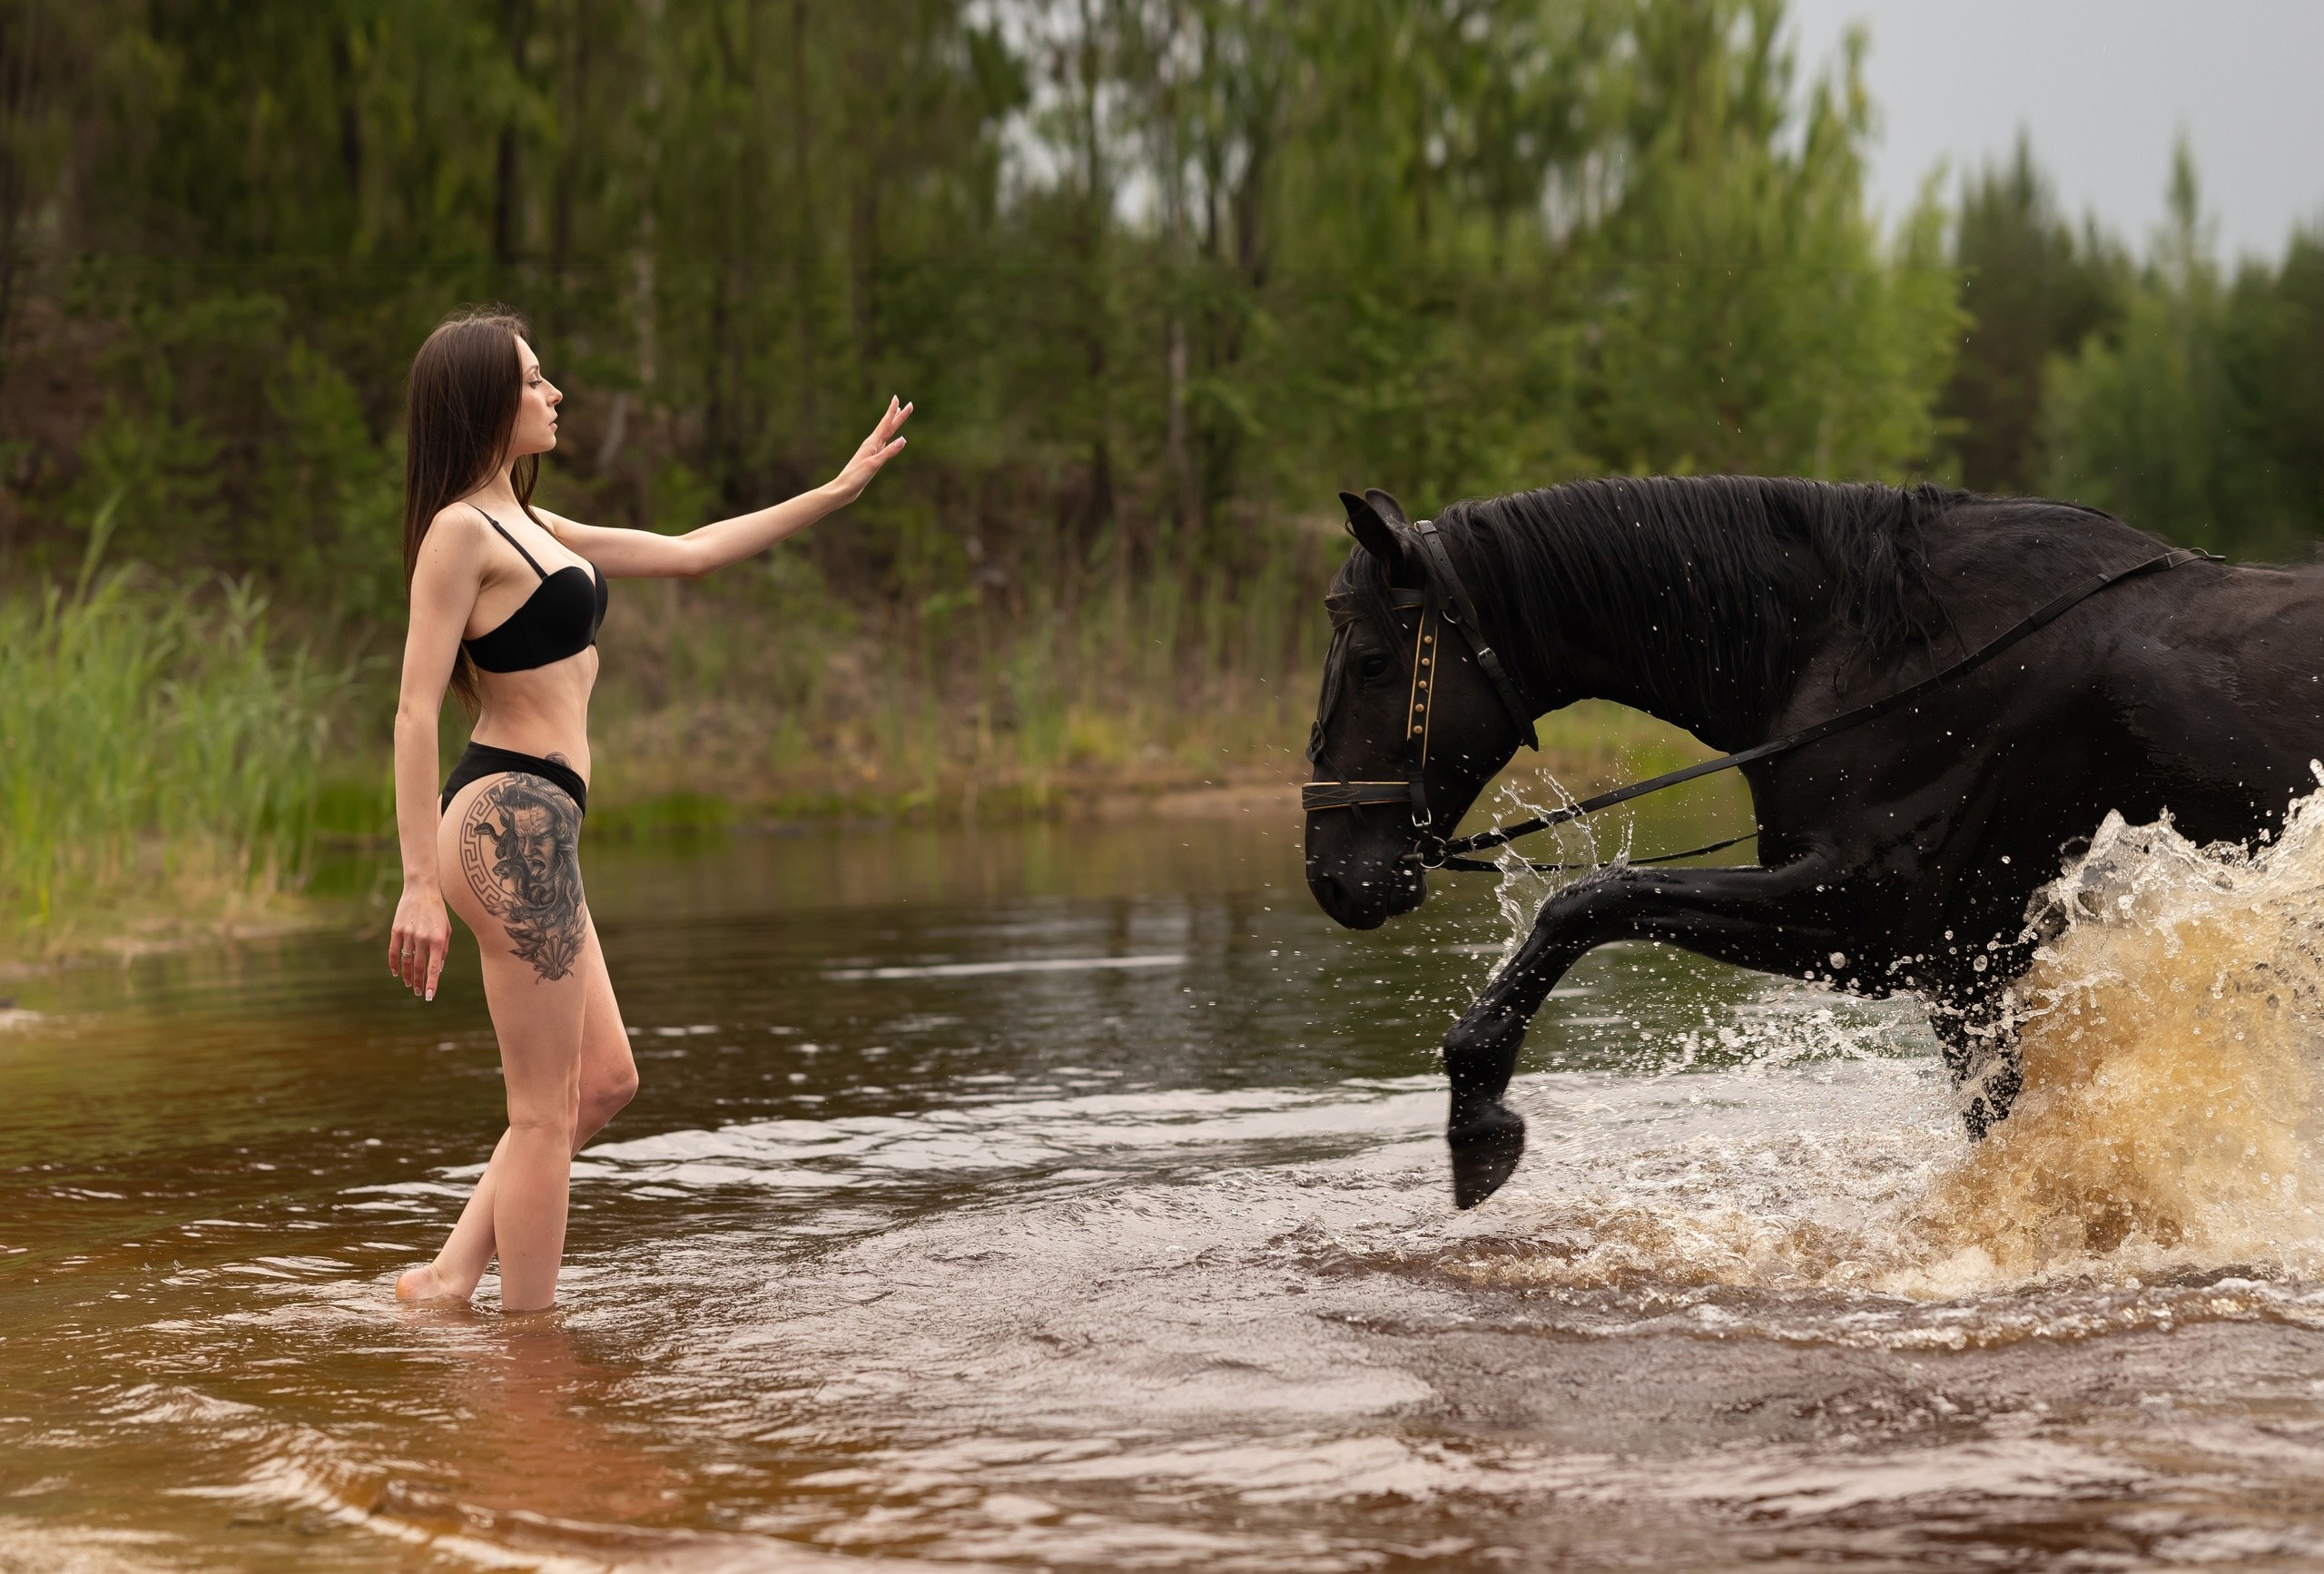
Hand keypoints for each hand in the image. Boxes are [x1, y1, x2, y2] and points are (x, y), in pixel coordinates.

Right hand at [389, 882, 451, 1000]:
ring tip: (409, 984)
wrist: (422, 890)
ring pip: (405, 961)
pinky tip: (395, 972)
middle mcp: (422, 938)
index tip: (430, 996)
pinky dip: (393, 964)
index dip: (431, 983)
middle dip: (419, 982)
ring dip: (407, 975)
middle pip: (418, 967)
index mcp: (437, 939)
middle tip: (419, 992)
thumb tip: (438, 968)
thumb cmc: (438, 911)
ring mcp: (408, 934)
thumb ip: (443, 948)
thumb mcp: (446, 929)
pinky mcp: (396, 930)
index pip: (434, 967)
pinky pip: (393, 951)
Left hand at [826, 396, 911, 505]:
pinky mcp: (872, 460)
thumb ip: (889, 452)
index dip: (892, 411)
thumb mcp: (874, 464)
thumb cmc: (856, 477)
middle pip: (888, 427)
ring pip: (886, 434)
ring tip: (899, 415)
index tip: (897, 398)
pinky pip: (884, 445)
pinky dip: (890, 438)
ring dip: (893, 424)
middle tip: (909, 405)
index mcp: (871, 443)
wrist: (843, 489)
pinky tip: (891, 440)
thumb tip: (903, 439)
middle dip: (898, 416)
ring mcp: (872, 452)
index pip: (885, 423)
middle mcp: (872, 445)